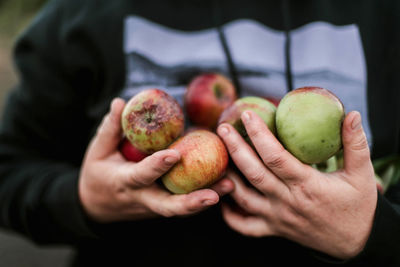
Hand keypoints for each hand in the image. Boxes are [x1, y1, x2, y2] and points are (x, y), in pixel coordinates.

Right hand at [79, 98, 233, 222]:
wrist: (96, 206)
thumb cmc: (97, 174)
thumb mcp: (97, 151)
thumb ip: (110, 129)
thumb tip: (121, 102)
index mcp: (124, 182)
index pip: (142, 175)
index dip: (157, 166)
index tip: (175, 154)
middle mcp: (142, 198)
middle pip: (168, 206)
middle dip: (191, 202)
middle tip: (215, 194)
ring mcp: (153, 206)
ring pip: (181, 208)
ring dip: (206, 200)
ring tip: (231, 186)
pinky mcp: (162, 206)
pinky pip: (184, 203)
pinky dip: (203, 196)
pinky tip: (225, 184)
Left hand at [217, 110, 376, 259]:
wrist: (355, 243)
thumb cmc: (357, 206)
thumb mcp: (363, 175)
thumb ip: (356, 144)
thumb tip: (351, 114)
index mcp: (307, 186)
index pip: (276, 157)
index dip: (260, 135)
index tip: (248, 115)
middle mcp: (287, 202)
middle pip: (254, 174)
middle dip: (234, 149)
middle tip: (222, 128)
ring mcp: (277, 218)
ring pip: (243, 198)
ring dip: (227, 177)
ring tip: (217, 156)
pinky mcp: (273, 229)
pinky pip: (245, 226)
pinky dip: (230, 214)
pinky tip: (223, 196)